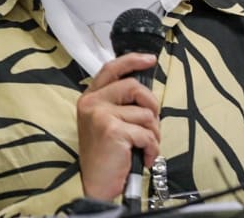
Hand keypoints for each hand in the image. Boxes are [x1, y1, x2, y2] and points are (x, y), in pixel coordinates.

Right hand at [76, 52, 160, 200]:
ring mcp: (101, 115)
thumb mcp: (105, 123)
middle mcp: (92, 103)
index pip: (111, 69)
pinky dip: (152, 148)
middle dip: (152, 105)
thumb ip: (118, 104)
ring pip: (145, 113)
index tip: (149, 59)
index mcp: (90, 98)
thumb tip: (145, 95)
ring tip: (144, 146)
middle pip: (134, 87)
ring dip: (153, 133)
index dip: (132, 61)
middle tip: (152, 124)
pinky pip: (147, 133)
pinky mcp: (113, 130)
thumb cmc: (104, 156)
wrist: (94, 184)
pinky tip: (144, 157)